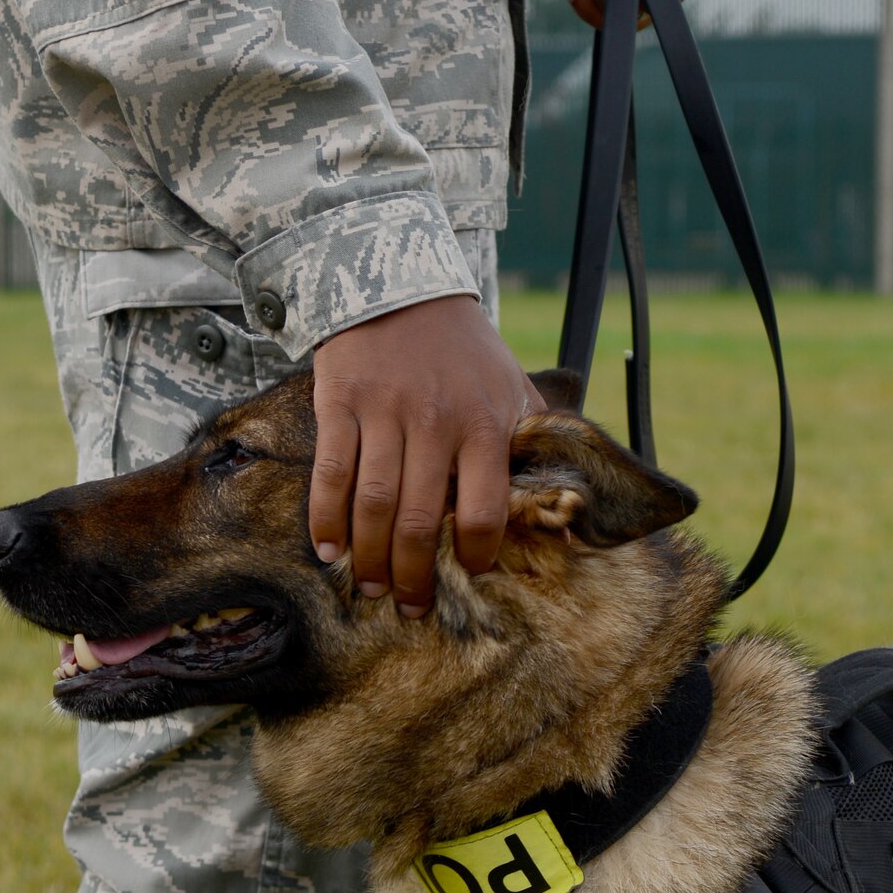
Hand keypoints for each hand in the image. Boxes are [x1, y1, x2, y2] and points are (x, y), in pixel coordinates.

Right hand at [309, 296, 543, 613]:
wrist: (403, 287)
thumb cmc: (464, 352)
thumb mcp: (513, 390)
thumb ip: (534, 449)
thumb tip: (566, 523)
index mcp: (485, 425)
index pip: (483, 510)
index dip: (474, 554)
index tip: (467, 572)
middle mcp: (435, 422)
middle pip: (418, 520)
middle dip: (412, 574)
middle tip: (408, 605)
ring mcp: (384, 413)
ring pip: (372, 504)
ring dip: (368, 557)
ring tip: (369, 586)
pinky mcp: (341, 402)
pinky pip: (330, 473)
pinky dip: (325, 518)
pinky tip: (328, 550)